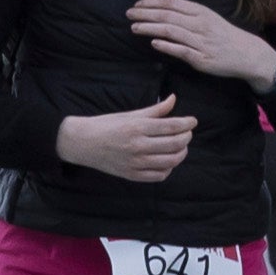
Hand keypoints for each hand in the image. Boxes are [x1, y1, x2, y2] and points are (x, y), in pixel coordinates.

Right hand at [58, 100, 197, 182]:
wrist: (82, 143)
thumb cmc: (107, 125)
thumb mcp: (130, 114)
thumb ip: (155, 110)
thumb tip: (174, 99)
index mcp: (137, 127)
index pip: (172, 126)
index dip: (187, 123)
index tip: (193, 121)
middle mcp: (137, 146)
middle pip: (175, 144)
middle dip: (187, 137)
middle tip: (188, 133)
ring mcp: (135, 163)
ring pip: (171, 161)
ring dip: (182, 153)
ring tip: (181, 146)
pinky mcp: (132, 175)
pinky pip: (160, 175)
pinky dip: (169, 168)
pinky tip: (168, 160)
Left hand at [128, 0, 275, 90]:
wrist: (246, 54)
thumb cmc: (223, 34)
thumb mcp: (208, 16)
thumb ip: (187, 7)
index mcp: (200, 12)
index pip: (171, 3)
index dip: (151, 2)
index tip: (137, 4)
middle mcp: (200, 24)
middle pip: (168, 15)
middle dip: (145, 14)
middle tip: (129, 14)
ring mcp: (201, 42)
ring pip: (172, 31)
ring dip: (150, 28)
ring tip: (134, 28)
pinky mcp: (202, 59)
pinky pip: (181, 50)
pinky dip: (167, 46)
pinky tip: (154, 43)